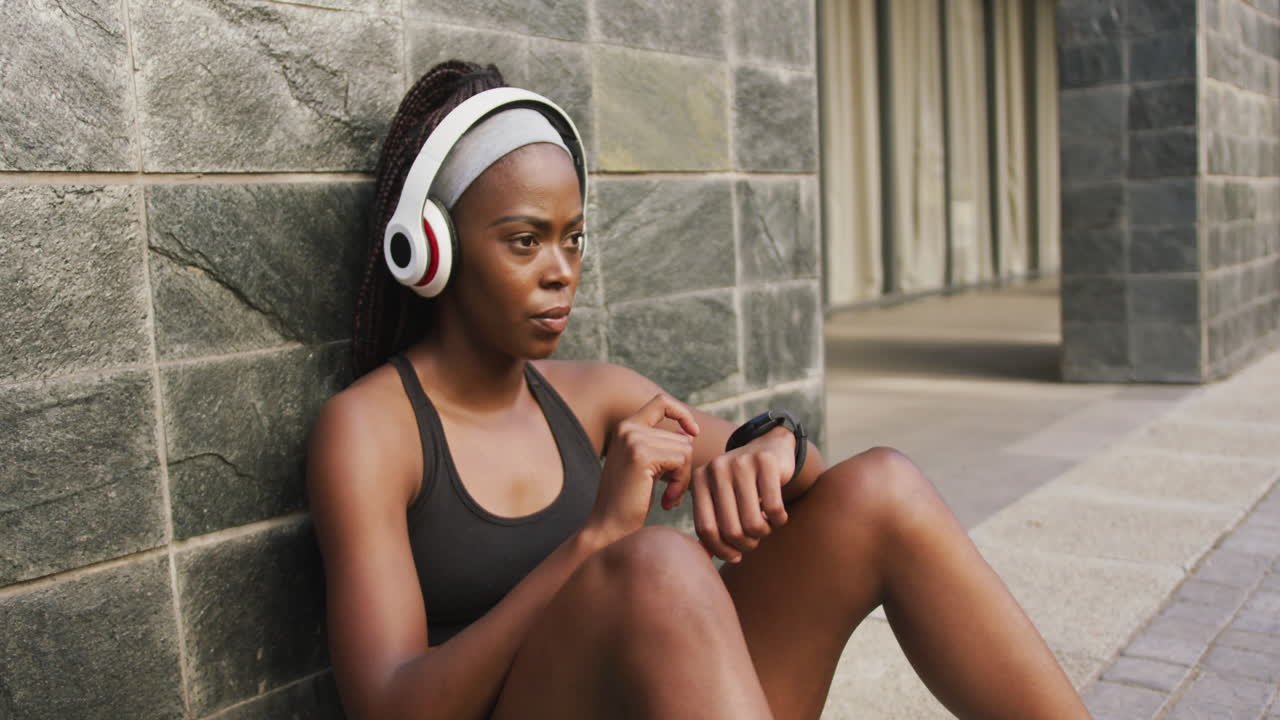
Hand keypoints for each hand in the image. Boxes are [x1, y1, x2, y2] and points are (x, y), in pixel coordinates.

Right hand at [584, 393, 699, 543]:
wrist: (608, 528)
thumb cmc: (628, 502)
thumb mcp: (645, 467)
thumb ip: (662, 446)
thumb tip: (690, 433)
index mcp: (625, 427)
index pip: (661, 401)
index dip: (682, 413)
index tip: (694, 432)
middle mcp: (627, 428)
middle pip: (681, 437)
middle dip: (684, 467)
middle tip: (672, 493)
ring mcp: (633, 440)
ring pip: (685, 450)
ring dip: (683, 478)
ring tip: (669, 498)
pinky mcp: (641, 455)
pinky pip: (681, 462)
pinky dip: (680, 484)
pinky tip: (667, 501)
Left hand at [690, 427, 795, 563]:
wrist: (769, 447)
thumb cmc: (742, 484)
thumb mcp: (721, 497)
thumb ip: (712, 523)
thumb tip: (706, 556)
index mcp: (700, 479)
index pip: (705, 528)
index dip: (721, 550)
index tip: (735, 557)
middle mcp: (716, 468)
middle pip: (730, 530)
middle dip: (746, 544)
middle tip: (753, 540)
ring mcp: (741, 463)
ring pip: (753, 523)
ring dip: (763, 533)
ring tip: (765, 526)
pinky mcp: (766, 462)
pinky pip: (774, 509)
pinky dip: (779, 520)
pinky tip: (778, 516)